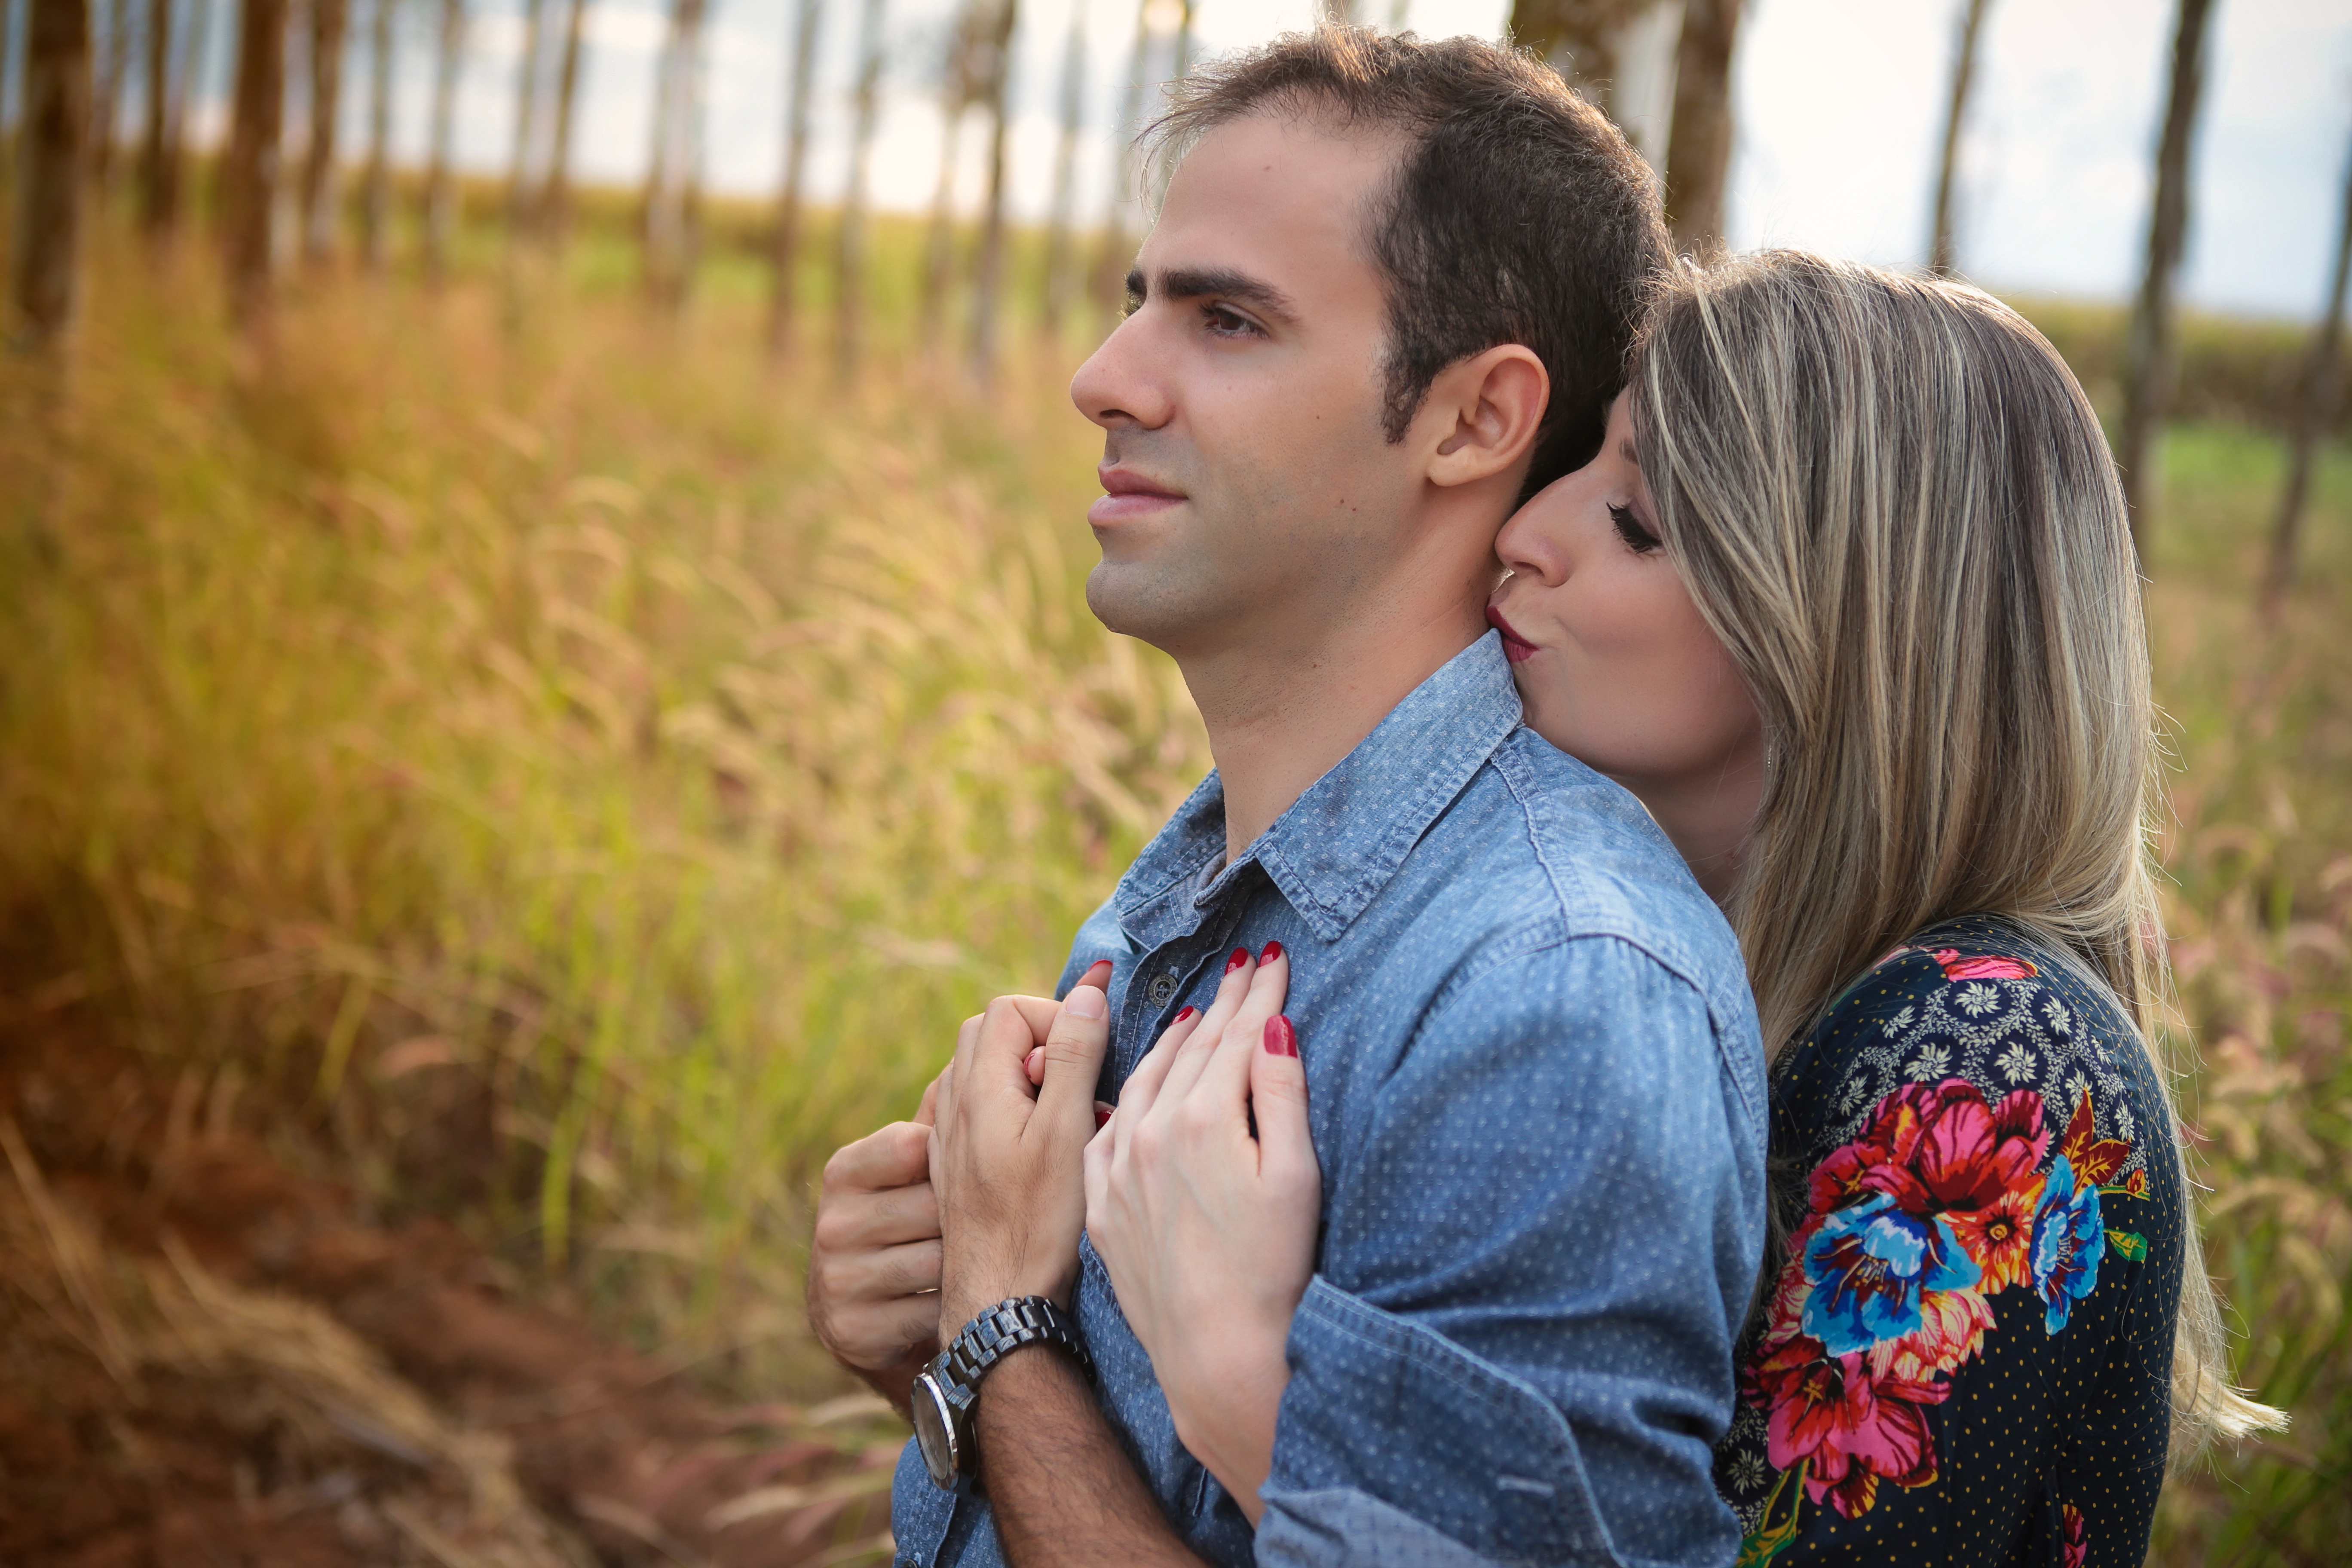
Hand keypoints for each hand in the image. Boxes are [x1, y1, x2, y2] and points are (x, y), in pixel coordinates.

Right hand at [807, 1074, 947, 1417]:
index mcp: (845, 1170)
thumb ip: (939, 1119)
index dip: (957, 1162)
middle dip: (967, 1219)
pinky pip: (932, 1310)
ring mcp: (836, 1279)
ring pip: (938, 1261)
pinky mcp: (851, 1330)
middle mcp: (831, 1223)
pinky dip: (953, 1307)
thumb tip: (978, 1055)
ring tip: (967, 1262)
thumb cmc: (912, 1220)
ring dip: (966, 1264)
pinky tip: (951, 1301)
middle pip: (935, 1208)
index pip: (914, 1146)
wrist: (869, 1313)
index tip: (975, 1172)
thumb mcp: (915, 1170)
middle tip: (979, 1228)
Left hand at [932, 960, 1115, 1334]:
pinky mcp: (956, 1167)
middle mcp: (953, 1106)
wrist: (1000, 1302)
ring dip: (1029, 1077)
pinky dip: (1015, 1108)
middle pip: (990, 1034)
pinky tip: (1043, 1147)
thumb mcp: (1070, 1132)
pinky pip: (981, 1110)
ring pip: (985, 1072)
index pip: (1009, 1009)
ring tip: (1066, 1117)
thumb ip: (1075, 1056)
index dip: (1055, 1017)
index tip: (1090, 1056)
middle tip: (1079, 1085)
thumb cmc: (1040, 1223)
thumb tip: (1088, 993)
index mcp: (978, 1089)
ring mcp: (950, 1138)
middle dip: (1041, 1042)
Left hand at [1084, 944, 1318, 1523]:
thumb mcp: (1295, 1178)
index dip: (1259, 995)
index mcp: (1205, 1118)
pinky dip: (1128, 1094)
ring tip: (1195, 1014)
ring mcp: (1120, 1167)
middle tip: (1244, 970)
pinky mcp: (1104, 1202)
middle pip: (1192, 1049)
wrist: (1216, 1356)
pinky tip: (1141, 1085)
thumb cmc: (1272, 1271)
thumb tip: (1272, 1028)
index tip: (1273, 959)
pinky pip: (1109, 1127)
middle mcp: (1152, 1131)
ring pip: (1142, 1080)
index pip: (1236, 1035)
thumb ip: (1282, 1096)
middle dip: (1223, 1005)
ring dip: (1172, 1042)